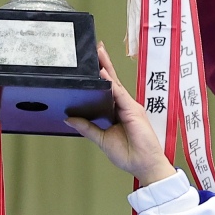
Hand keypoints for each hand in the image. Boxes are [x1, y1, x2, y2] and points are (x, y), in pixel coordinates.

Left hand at [66, 45, 177, 187]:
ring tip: (98, 53)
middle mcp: (124, 106)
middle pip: (112, 81)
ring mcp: (129, 107)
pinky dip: (111, 84)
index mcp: (117, 112)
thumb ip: (87, 127)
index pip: (107, 90)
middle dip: (104, 64)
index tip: (92, 63)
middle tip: (96, 48)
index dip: (100, 76)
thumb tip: (68, 118)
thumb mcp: (101, 139)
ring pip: (115, 83)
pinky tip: (103, 74)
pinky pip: (119, 94)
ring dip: (106, 68)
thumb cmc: (128, 154)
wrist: (145, 165)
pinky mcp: (133, 111)